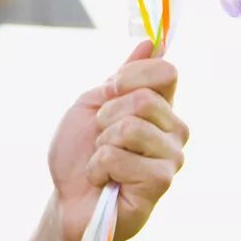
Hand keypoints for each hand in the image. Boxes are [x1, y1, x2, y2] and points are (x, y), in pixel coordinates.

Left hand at [48, 40, 187, 240]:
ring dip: (101, 144)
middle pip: (145, 99)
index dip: (131, 76)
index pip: (167, 71)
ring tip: (102, 161)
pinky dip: (99, 168)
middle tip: (100, 138)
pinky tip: (105, 182)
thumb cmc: (79, 154)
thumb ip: (122, 77)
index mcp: (161, 107)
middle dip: (106, 116)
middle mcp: (174, 130)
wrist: (66, 198)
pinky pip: (121, 158)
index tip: (110, 90)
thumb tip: (152, 42)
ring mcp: (171, 158)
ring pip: (132, 128)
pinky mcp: (160, 184)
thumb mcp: (92, 104)